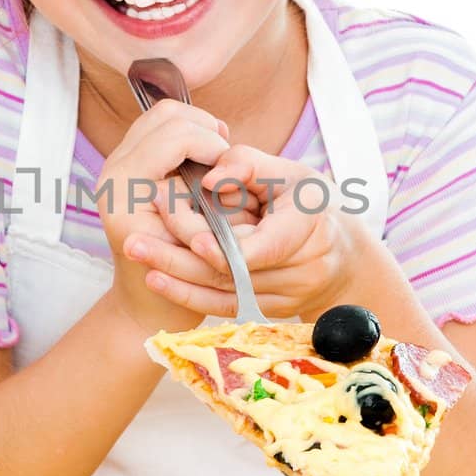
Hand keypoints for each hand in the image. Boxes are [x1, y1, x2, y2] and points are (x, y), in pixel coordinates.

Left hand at [97, 99, 241, 334]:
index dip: (211, 145)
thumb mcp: (199, 241)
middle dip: (205, 130)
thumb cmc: (177, 283)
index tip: (231, 168)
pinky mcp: (127, 165)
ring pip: (164, 115)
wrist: (146, 304)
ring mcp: (116, 165)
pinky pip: (161, 128)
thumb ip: (210, 200)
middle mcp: (113, 171)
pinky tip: (208, 160)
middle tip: (227, 158)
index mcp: (126, 188)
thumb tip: (219, 164)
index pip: (175, 135)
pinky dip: (189, 135)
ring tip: (220, 157)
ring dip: (198, 129)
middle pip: (168, 114)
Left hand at [122, 143, 379, 319]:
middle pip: (234, 272)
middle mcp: (303, 269)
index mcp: (310, 227)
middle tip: (135, 240)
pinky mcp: (269, 310)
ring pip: (224, 292)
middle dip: (181, 257)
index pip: (266, 246)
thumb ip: (249, 165)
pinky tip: (156, 280)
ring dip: (177, 277)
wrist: (340, 254)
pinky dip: (188, 294)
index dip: (228, 247)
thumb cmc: (310, 203)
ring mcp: (286, 297)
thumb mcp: (290, 172)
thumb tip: (209, 175)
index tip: (192, 238)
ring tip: (137, 256)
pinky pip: (224, 307)